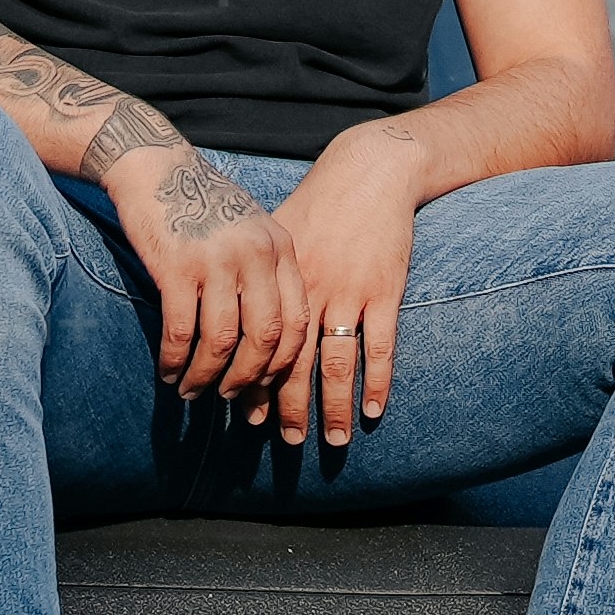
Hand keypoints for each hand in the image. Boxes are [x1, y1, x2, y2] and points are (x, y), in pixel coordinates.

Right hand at [96, 126, 306, 409]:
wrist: (154, 165)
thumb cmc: (203, 205)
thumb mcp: (252, 231)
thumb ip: (266, 275)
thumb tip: (266, 344)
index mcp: (281, 248)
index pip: (297, 321)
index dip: (283, 365)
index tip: (265, 387)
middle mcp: (256, 255)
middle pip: (265, 338)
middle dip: (249, 380)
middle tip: (232, 398)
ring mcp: (216, 260)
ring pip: (220, 341)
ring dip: (206, 376)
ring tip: (191, 391)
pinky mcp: (176, 266)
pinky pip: (180, 330)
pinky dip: (174, 359)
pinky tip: (167, 371)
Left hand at [261, 133, 426, 452]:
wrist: (369, 173)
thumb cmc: (319, 204)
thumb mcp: (277, 236)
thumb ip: (259, 277)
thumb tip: (230, 313)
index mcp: (277, 282)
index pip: (259, 344)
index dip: (253, 382)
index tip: (246, 414)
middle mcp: (308, 291)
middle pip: (294, 363)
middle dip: (289, 407)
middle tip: (286, 441)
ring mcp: (348, 292)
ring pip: (337, 364)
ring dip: (335, 407)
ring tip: (335, 441)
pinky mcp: (384, 290)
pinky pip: (380, 346)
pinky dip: (378, 381)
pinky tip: (374, 410)